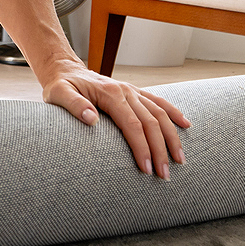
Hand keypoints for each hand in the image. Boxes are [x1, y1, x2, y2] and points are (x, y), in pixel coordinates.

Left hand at [41, 61, 190, 179]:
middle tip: (164, 175)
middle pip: (151, 122)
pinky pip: (158, 102)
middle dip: (160, 150)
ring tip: (180, 160)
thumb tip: (92, 119)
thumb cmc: (61, 86)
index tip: (147, 169)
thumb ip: (74, 105)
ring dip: (172, 137)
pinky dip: (174, 113)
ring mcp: (132, 91)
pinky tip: (185, 125)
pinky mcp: (134, 93)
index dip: (142, 148)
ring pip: (160, 113)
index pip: (132, 125)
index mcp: (110, 94)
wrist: (65, 70)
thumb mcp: (59, 94)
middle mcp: (126, 91)